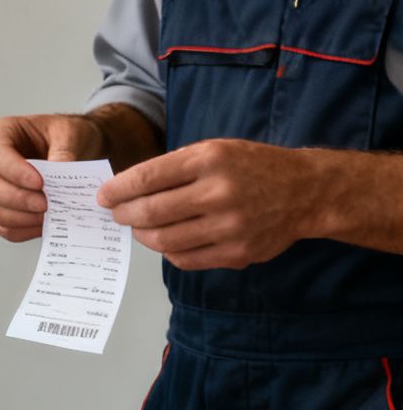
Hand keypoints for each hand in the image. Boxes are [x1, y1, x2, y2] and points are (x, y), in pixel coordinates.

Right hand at [0, 114, 107, 240]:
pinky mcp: (0, 209)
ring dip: (18, 217)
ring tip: (47, 215)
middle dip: (15, 198)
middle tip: (45, 204)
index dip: (13, 170)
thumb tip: (58, 178)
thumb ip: (64, 152)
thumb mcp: (71, 133)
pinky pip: (1, 226)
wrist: (75, 150)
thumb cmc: (66, 135)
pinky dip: (21, 230)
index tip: (39, 183)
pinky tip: (43, 224)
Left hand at [99, 138, 329, 270]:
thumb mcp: (215, 150)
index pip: (147, 178)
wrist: (306, 191)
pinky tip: (167, 240)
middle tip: (117, 214)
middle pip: (150, 212)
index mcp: (210, 160)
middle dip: (124, 215)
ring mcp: (229, 226)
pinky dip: (168, 250)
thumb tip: (125, 188)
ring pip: (163, 239)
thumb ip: (173, 168)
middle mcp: (220, 192)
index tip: (103, 197)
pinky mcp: (236, 253)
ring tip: (139, 228)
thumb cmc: (252, 167)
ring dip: (142, 235)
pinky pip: (184, 259)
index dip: (117, 190)